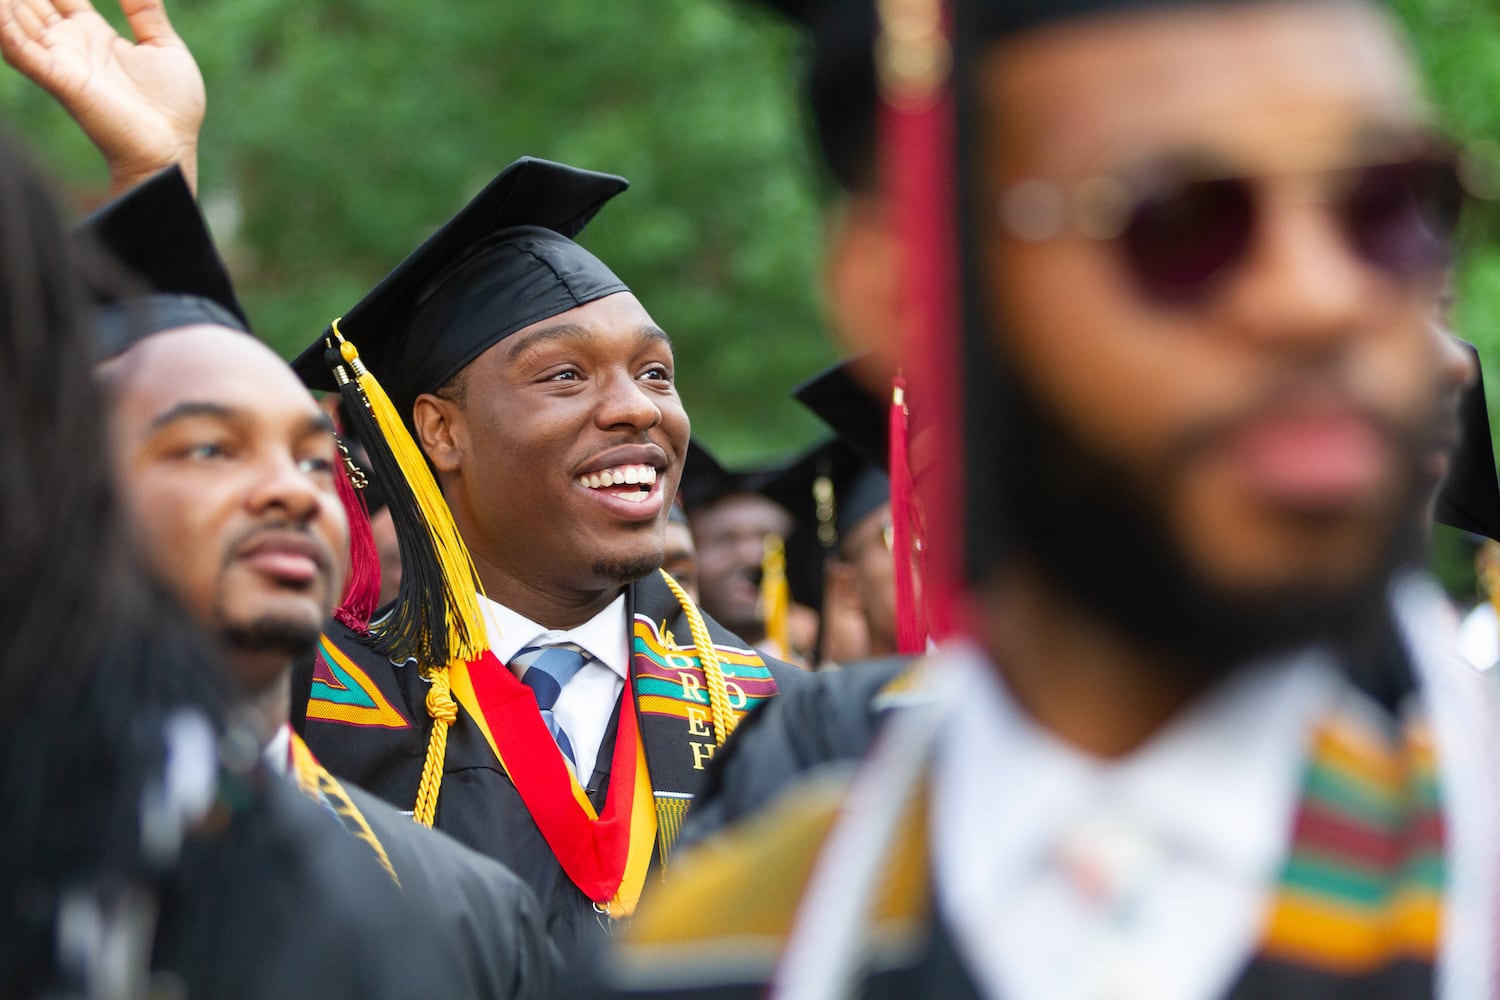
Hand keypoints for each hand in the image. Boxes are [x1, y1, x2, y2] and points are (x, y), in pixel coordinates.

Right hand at [0, 0, 203, 196]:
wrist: (171, 148)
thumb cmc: (173, 107)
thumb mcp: (164, 47)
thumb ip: (145, 11)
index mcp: (94, 34)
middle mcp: (70, 44)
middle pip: (30, 2)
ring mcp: (61, 60)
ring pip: (16, 20)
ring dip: (6, 4)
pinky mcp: (59, 79)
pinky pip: (18, 49)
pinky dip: (3, 27)